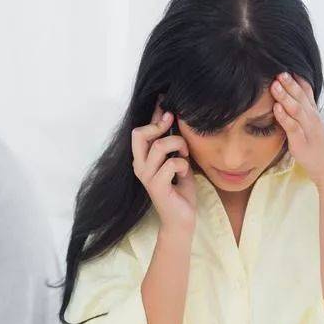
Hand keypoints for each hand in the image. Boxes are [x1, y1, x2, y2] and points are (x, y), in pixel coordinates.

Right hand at [132, 95, 196, 232]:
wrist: (181, 220)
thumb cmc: (179, 191)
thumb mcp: (177, 162)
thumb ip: (173, 146)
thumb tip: (175, 121)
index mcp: (142, 159)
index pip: (140, 131)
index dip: (152, 114)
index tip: (165, 103)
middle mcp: (139, 166)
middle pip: (138, 134)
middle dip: (158, 125)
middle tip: (173, 124)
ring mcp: (146, 176)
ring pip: (158, 146)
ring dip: (178, 145)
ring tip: (185, 154)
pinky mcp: (156, 186)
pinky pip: (172, 164)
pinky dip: (183, 164)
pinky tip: (185, 171)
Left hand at [271, 72, 323, 188]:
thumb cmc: (317, 148)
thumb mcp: (310, 128)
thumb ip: (300, 116)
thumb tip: (287, 104)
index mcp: (312, 114)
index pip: (306, 92)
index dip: (297, 79)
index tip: (286, 65)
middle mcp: (312, 118)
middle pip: (301, 96)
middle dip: (290, 82)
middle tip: (279, 69)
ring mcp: (307, 129)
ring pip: (296, 108)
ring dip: (285, 95)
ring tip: (275, 84)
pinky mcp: (301, 142)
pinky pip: (293, 127)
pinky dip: (284, 117)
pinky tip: (276, 108)